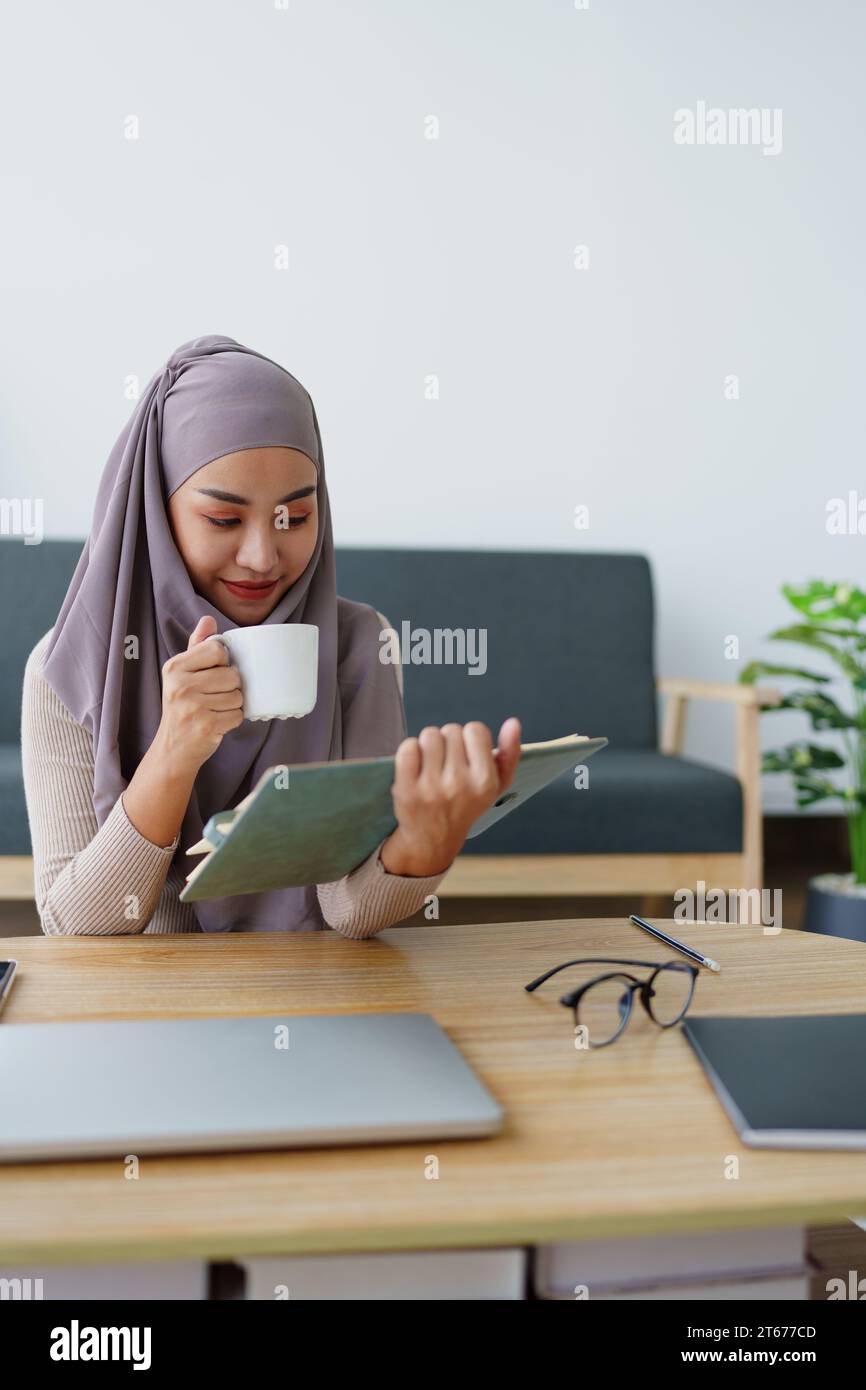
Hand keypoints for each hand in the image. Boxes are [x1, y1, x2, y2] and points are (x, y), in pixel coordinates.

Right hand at [156, 616, 244, 774]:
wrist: (173, 747)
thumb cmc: (182, 706)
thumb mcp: (182, 674)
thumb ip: (197, 647)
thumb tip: (208, 619)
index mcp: (175, 667)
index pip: (217, 650)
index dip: (223, 662)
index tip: (212, 673)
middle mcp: (181, 685)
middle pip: (232, 674)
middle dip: (230, 686)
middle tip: (214, 696)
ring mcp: (193, 707)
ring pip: (237, 696)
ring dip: (232, 704)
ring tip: (215, 709)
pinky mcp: (207, 726)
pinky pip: (238, 715)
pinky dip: (232, 720)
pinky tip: (217, 721)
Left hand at [379, 717, 521, 876]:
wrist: (432, 840)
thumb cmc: (467, 805)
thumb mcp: (496, 786)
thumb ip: (510, 753)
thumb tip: (513, 722)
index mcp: (485, 782)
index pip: (476, 729)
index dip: (469, 737)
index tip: (467, 754)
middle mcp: (459, 784)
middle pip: (451, 730)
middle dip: (449, 741)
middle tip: (447, 762)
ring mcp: (431, 787)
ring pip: (429, 735)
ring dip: (429, 743)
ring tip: (432, 762)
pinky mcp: (406, 789)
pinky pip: (408, 747)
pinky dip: (410, 750)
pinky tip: (415, 766)